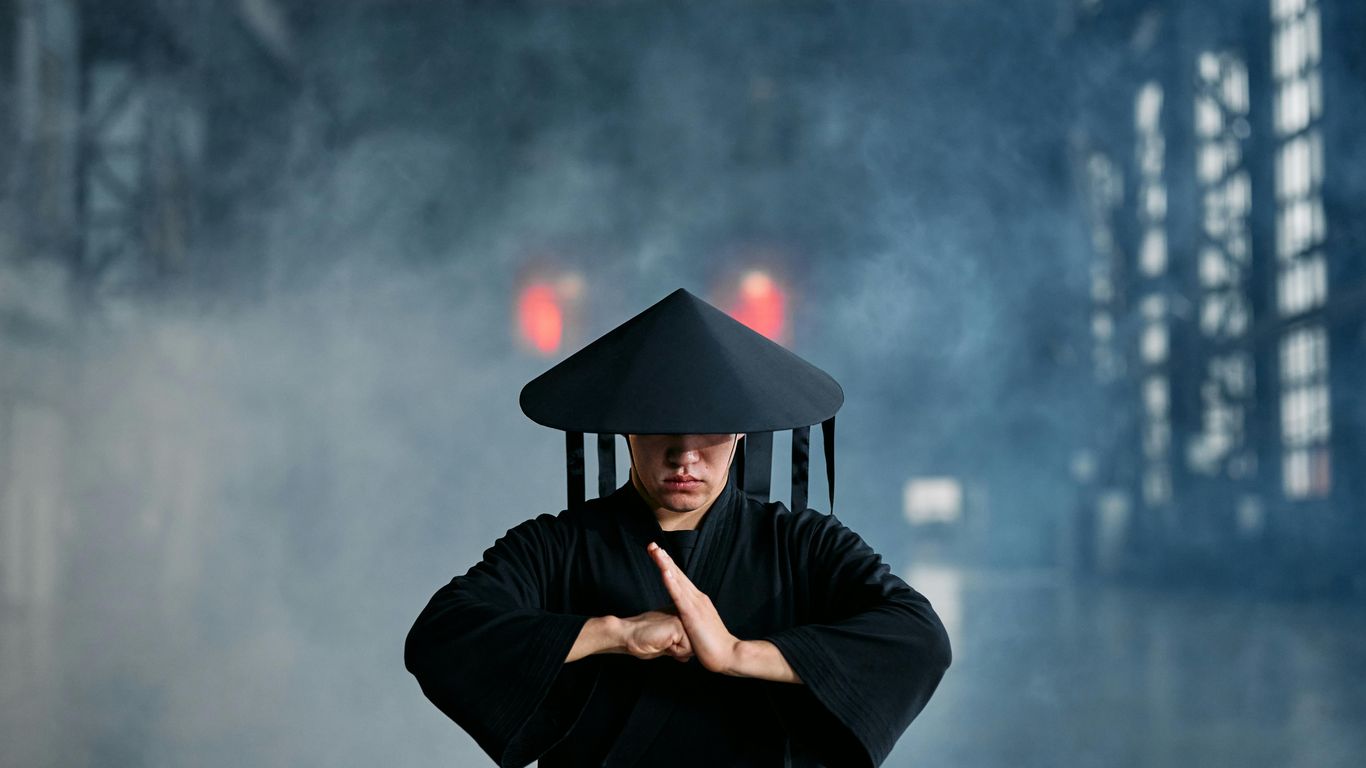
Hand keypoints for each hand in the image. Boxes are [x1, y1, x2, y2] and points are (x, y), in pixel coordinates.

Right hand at [619, 610, 692, 661]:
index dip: (680, 650)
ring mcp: (682, 618)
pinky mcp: (679, 625)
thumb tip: (687, 658)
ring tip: (663, 641)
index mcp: (681, 616)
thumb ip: (678, 649)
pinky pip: (686, 649)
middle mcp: (684, 615)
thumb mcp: (665, 646)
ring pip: (693, 648)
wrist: (628, 636)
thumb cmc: (643, 641)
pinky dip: (674, 651)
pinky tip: (662, 642)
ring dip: (677, 651)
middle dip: (681, 651)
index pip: (694, 641)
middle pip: (696, 645)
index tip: (665, 642)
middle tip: (663, 642)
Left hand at [647, 542, 741, 674]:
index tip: (658, 554)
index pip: (680, 579)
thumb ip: (691, 622)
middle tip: (652, 545)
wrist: (728, 654)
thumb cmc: (714, 646)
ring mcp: (695, 604)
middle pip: (677, 574)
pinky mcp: (692, 614)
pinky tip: (664, 572)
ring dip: (665, 565)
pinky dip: (671, 582)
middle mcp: (697, 598)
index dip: (669, 565)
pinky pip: (679, 595)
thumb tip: (684, 622)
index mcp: (698, 601)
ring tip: (655, 552)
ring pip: (677, 580)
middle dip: (664, 559)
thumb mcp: (699, 629)